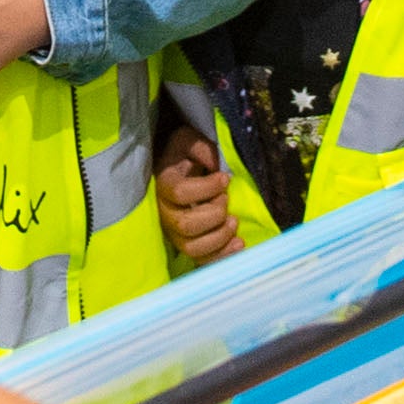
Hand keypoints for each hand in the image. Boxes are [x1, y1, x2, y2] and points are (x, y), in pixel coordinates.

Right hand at [152, 120, 240, 266]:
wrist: (175, 171)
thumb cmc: (183, 156)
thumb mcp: (188, 141)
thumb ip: (201, 148)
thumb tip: (215, 164)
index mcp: (164, 185)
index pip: (180, 193)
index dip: (206, 188)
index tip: (224, 179)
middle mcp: (165, 213)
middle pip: (186, 226)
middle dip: (214, 214)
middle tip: (226, 200)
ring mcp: (175, 233)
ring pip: (193, 249)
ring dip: (220, 237)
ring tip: (234, 221)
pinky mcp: (187, 245)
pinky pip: (202, 262)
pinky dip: (223, 257)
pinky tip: (239, 243)